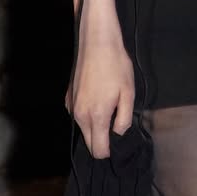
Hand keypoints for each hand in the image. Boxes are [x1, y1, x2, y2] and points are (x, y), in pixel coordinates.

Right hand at [68, 23, 134, 158]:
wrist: (97, 44)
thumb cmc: (116, 67)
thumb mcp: (128, 93)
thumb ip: (123, 119)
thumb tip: (118, 133)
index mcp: (96, 117)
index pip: (98, 150)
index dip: (109, 151)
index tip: (119, 144)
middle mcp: (79, 116)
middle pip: (89, 142)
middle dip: (102, 141)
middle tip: (116, 125)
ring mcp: (71, 107)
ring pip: (84, 129)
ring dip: (96, 126)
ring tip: (109, 107)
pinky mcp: (68, 99)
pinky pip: (78, 116)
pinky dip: (88, 114)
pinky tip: (98, 99)